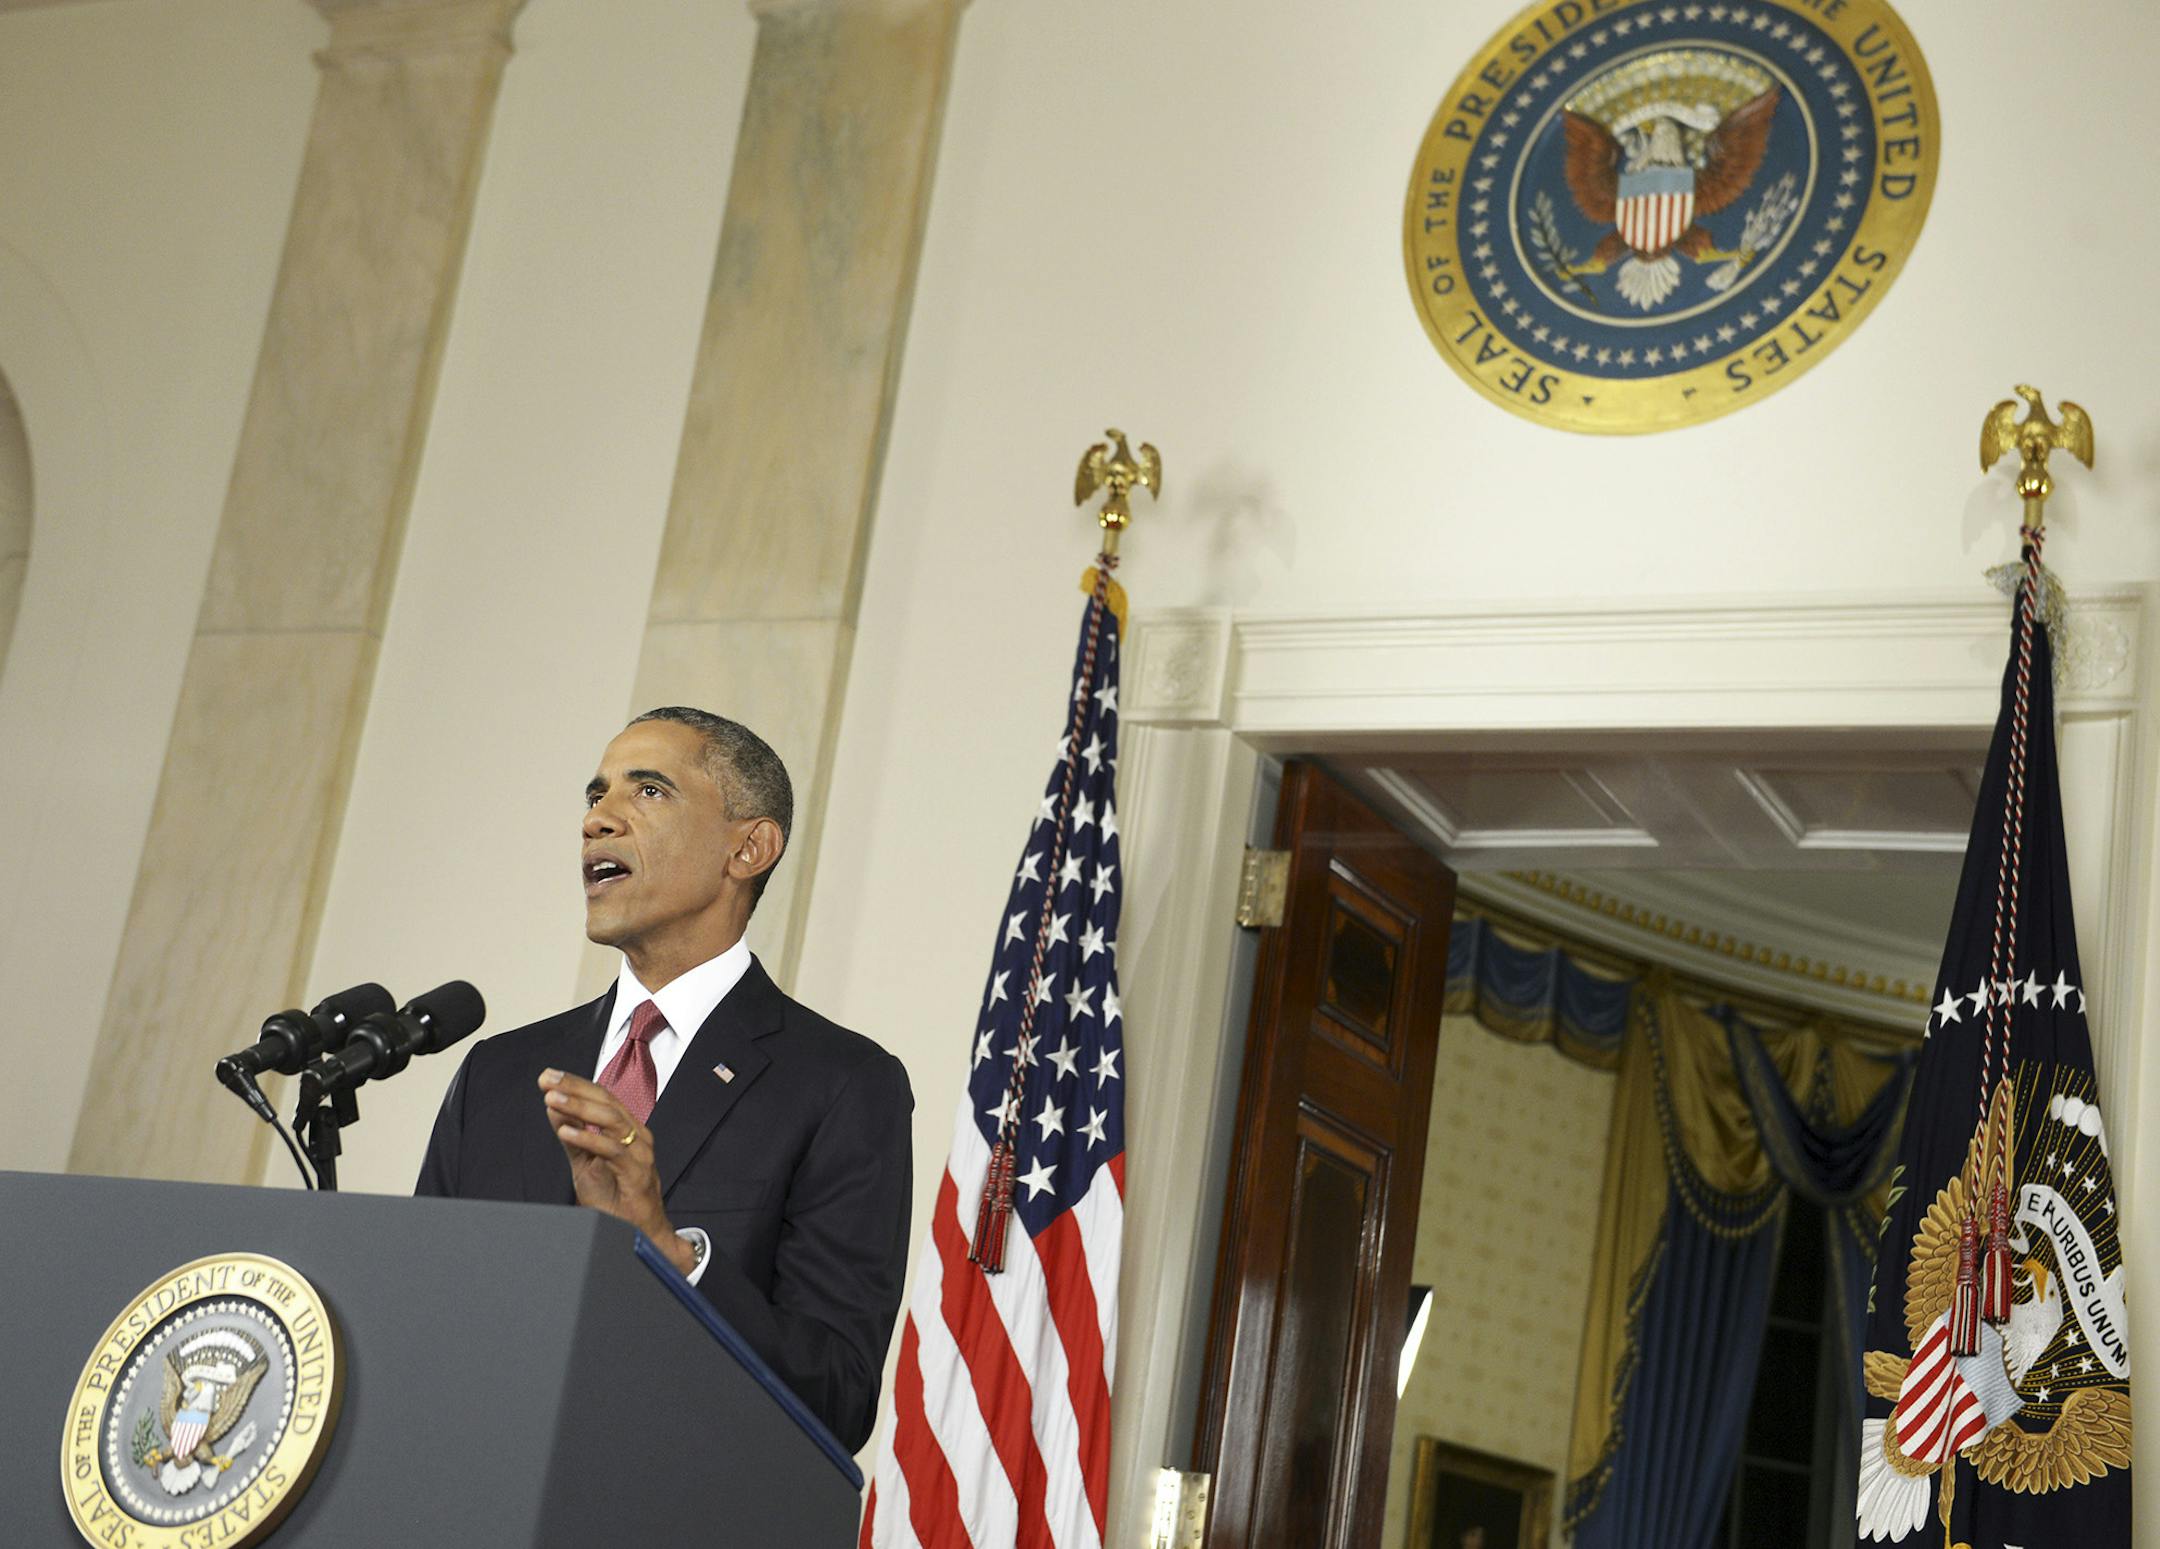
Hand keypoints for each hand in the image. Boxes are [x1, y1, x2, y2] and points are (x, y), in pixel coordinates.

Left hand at [538, 1069, 696, 1274]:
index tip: (548, 1076)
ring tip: (552, 1100)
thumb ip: (572, 1136)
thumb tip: (554, 1108)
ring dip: (579, 1107)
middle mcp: (637, 1135)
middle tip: (548, 1080)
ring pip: (611, 1120)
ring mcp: (640, 1153)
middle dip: (574, 1088)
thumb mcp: (584, 1163)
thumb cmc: (614, 1198)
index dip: (574, 1084)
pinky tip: (566, 1131)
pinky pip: (612, 1150)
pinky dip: (588, 1138)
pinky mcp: (638, 1173)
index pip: (601, 1097)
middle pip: (606, 1102)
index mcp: (626, 1129)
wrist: (637, 1232)